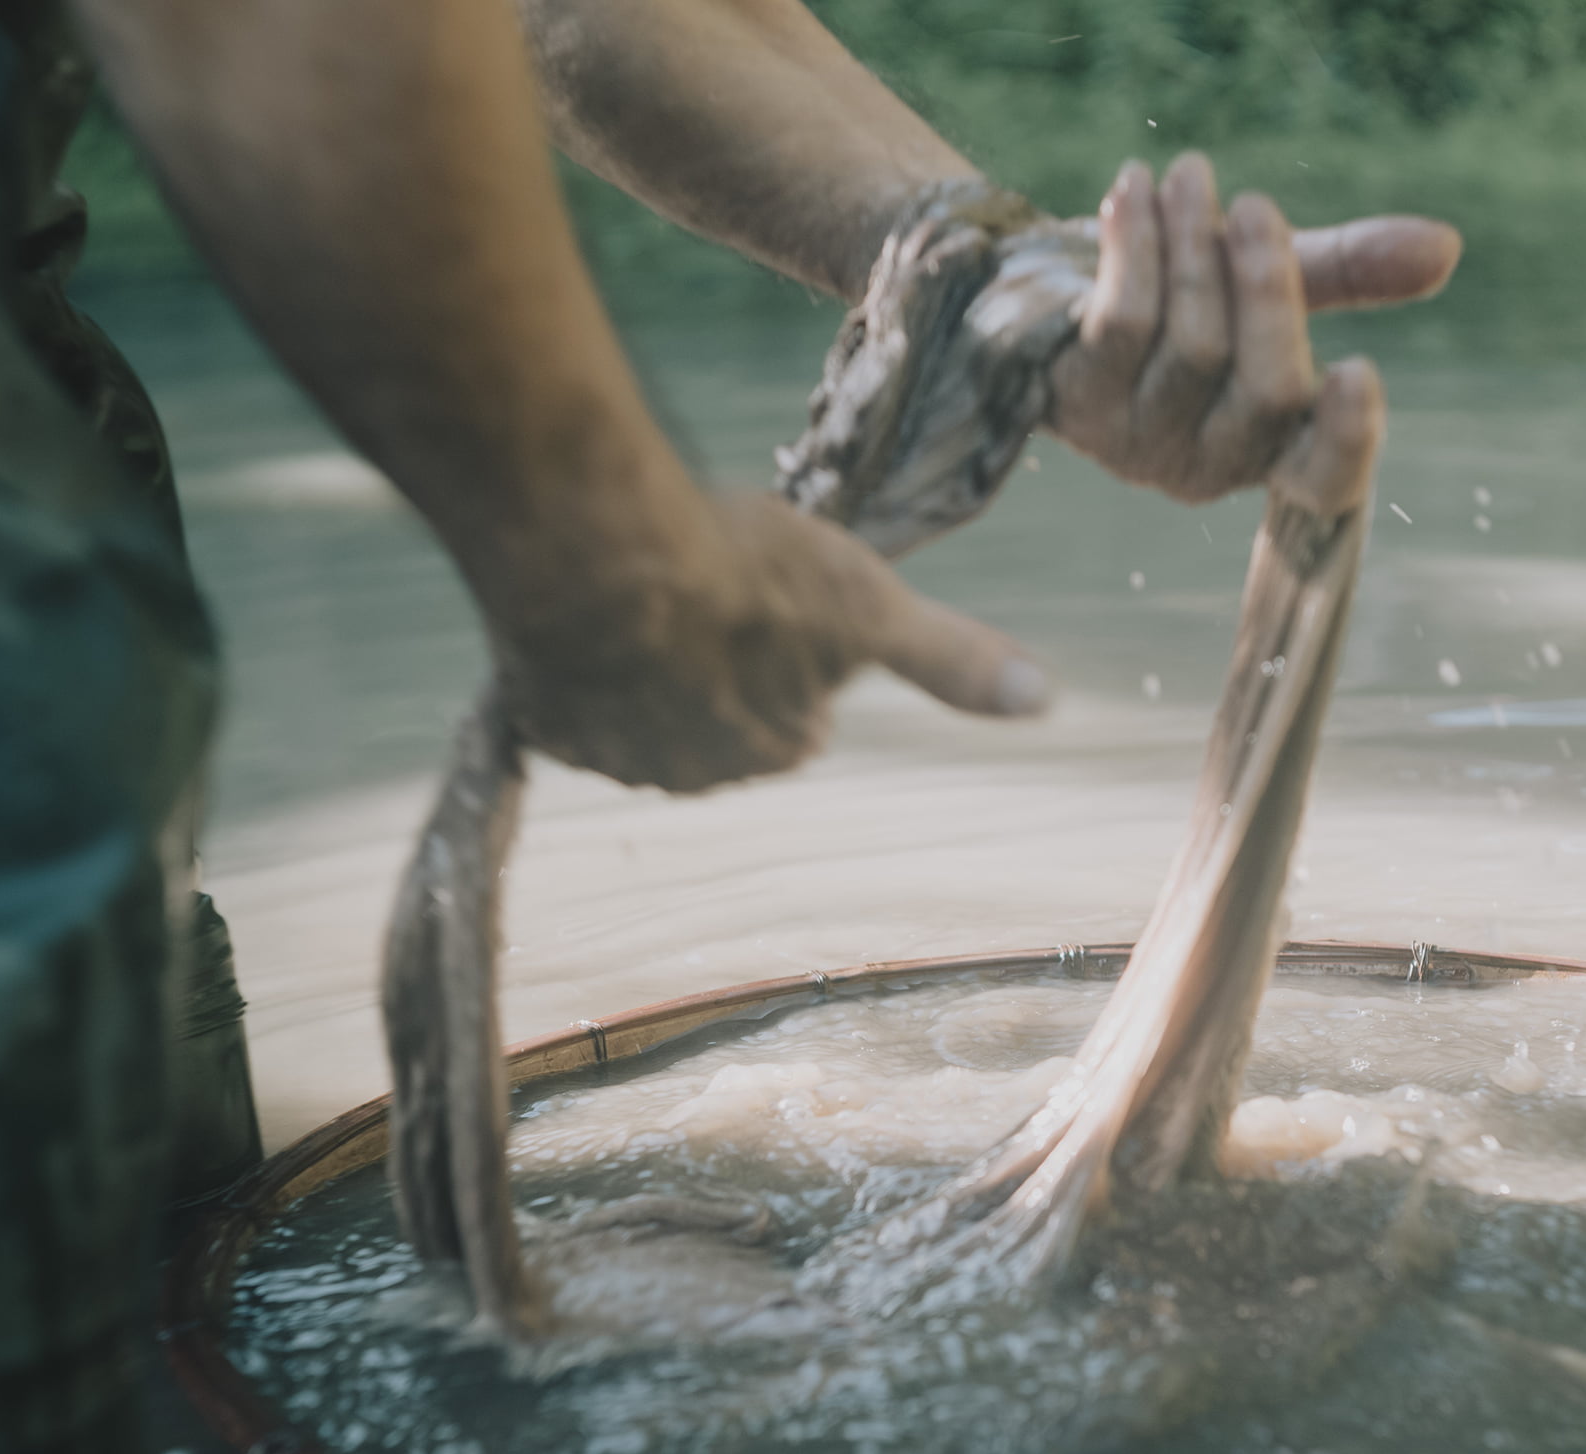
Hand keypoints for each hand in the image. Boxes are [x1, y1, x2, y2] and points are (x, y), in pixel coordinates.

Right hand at [483, 491, 1048, 792]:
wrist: (596, 550)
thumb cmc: (745, 572)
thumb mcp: (871, 604)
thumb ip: (950, 658)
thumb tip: (1045, 702)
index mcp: (776, 748)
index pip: (798, 714)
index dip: (792, 649)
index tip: (774, 594)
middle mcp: (692, 771)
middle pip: (722, 711)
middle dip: (719, 659)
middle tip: (708, 580)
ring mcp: (610, 750)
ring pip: (644, 703)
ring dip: (645, 657)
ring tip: (645, 582)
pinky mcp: (540, 719)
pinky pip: (567, 695)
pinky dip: (576, 657)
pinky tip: (583, 606)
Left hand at [1047, 153, 1456, 504]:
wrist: (1046, 296)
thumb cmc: (1179, 296)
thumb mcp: (1270, 279)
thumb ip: (1349, 269)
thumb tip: (1445, 248)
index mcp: (1273, 448)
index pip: (1327, 479)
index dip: (1347, 439)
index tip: (1359, 372)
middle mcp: (1208, 467)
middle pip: (1268, 388)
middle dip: (1269, 284)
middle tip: (1254, 204)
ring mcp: (1136, 447)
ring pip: (1195, 342)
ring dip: (1196, 244)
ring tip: (1188, 175)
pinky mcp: (1074, 406)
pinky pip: (1122, 321)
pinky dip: (1136, 247)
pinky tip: (1133, 194)